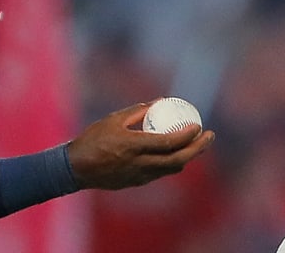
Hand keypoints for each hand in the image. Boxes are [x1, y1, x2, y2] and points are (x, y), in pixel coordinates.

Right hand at [64, 102, 214, 189]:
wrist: (75, 169)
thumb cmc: (93, 139)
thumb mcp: (114, 119)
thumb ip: (138, 110)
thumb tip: (160, 102)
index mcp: (134, 146)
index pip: (169, 143)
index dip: (187, 135)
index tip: (198, 125)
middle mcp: (140, 164)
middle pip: (177, 160)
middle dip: (197, 148)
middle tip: (209, 136)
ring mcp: (139, 176)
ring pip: (171, 169)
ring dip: (188, 157)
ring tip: (197, 144)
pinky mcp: (136, 183)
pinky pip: (160, 173)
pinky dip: (172, 163)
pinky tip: (176, 153)